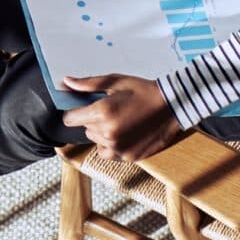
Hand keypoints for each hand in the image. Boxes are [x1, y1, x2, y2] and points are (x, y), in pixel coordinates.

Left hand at [61, 74, 182, 160]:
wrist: (172, 106)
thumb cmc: (142, 91)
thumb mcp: (114, 82)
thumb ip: (87, 84)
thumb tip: (66, 82)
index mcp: (102, 112)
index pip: (70, 119)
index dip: (72, 112)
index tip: (79, 108)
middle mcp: (108, 133)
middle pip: (84, 129)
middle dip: (91, 119)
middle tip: (108, 110)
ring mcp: (118, 148)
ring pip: (95, 141)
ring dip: (100, 133)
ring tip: (118, 121)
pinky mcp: (129, 157)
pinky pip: (107, 154)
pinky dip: (110, 146)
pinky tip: (121, 134)